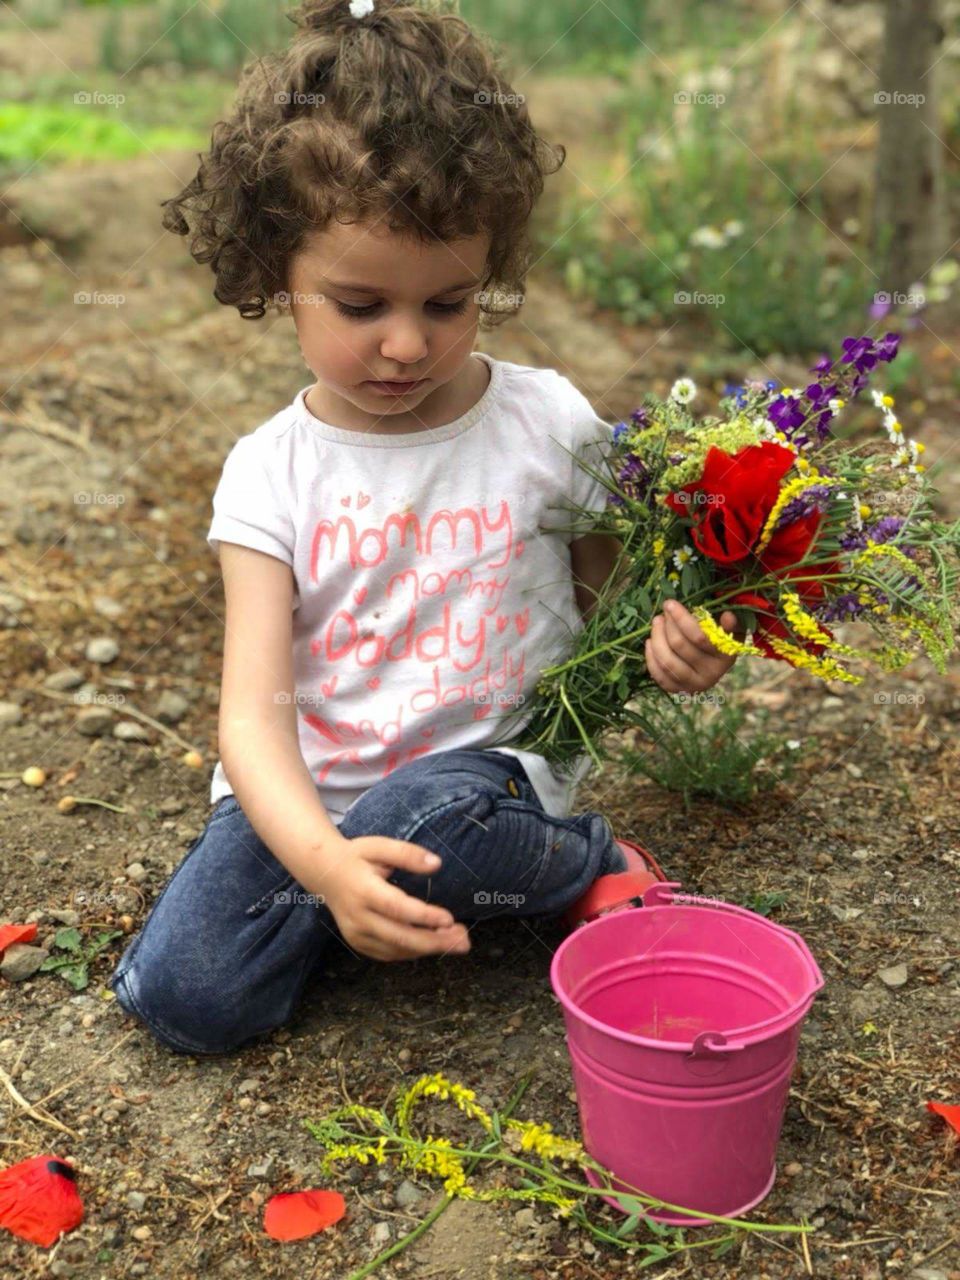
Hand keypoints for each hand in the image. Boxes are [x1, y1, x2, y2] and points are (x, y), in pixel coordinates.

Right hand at [318, 836, 470, 962]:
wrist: (323, 872)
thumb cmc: (356, 856)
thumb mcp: (379, 846)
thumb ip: (407, 853)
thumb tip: (437, 864)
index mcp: (363, 890)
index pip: (396, 908)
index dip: (423, 916)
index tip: (450, 919)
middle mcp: (357, 917)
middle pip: (399, 936)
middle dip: (435, 942)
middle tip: (464, 941)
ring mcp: (356, 934)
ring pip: (397, 949)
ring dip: (429, 949)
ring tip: (458, 942)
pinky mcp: (358, 943)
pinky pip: (389, 953)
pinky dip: (414, 951)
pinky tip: (435, 944)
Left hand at [645, 599, 741, 694]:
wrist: (715, 666)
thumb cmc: (721, 641)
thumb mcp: (732, 631)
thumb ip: (730, 624)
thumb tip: (727, 616)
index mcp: (724, 657)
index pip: (698, 636)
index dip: (681, 618)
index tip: (669, 604)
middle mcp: (710, 674)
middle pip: (679, 645)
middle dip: (667, 626)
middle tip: (662, 614)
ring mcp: (693, 685)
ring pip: (666, 661)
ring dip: (657, 638)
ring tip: (656, 623)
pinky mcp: (678, 690)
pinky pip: (659, 675)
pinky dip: (651, 657)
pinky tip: (650, 642)